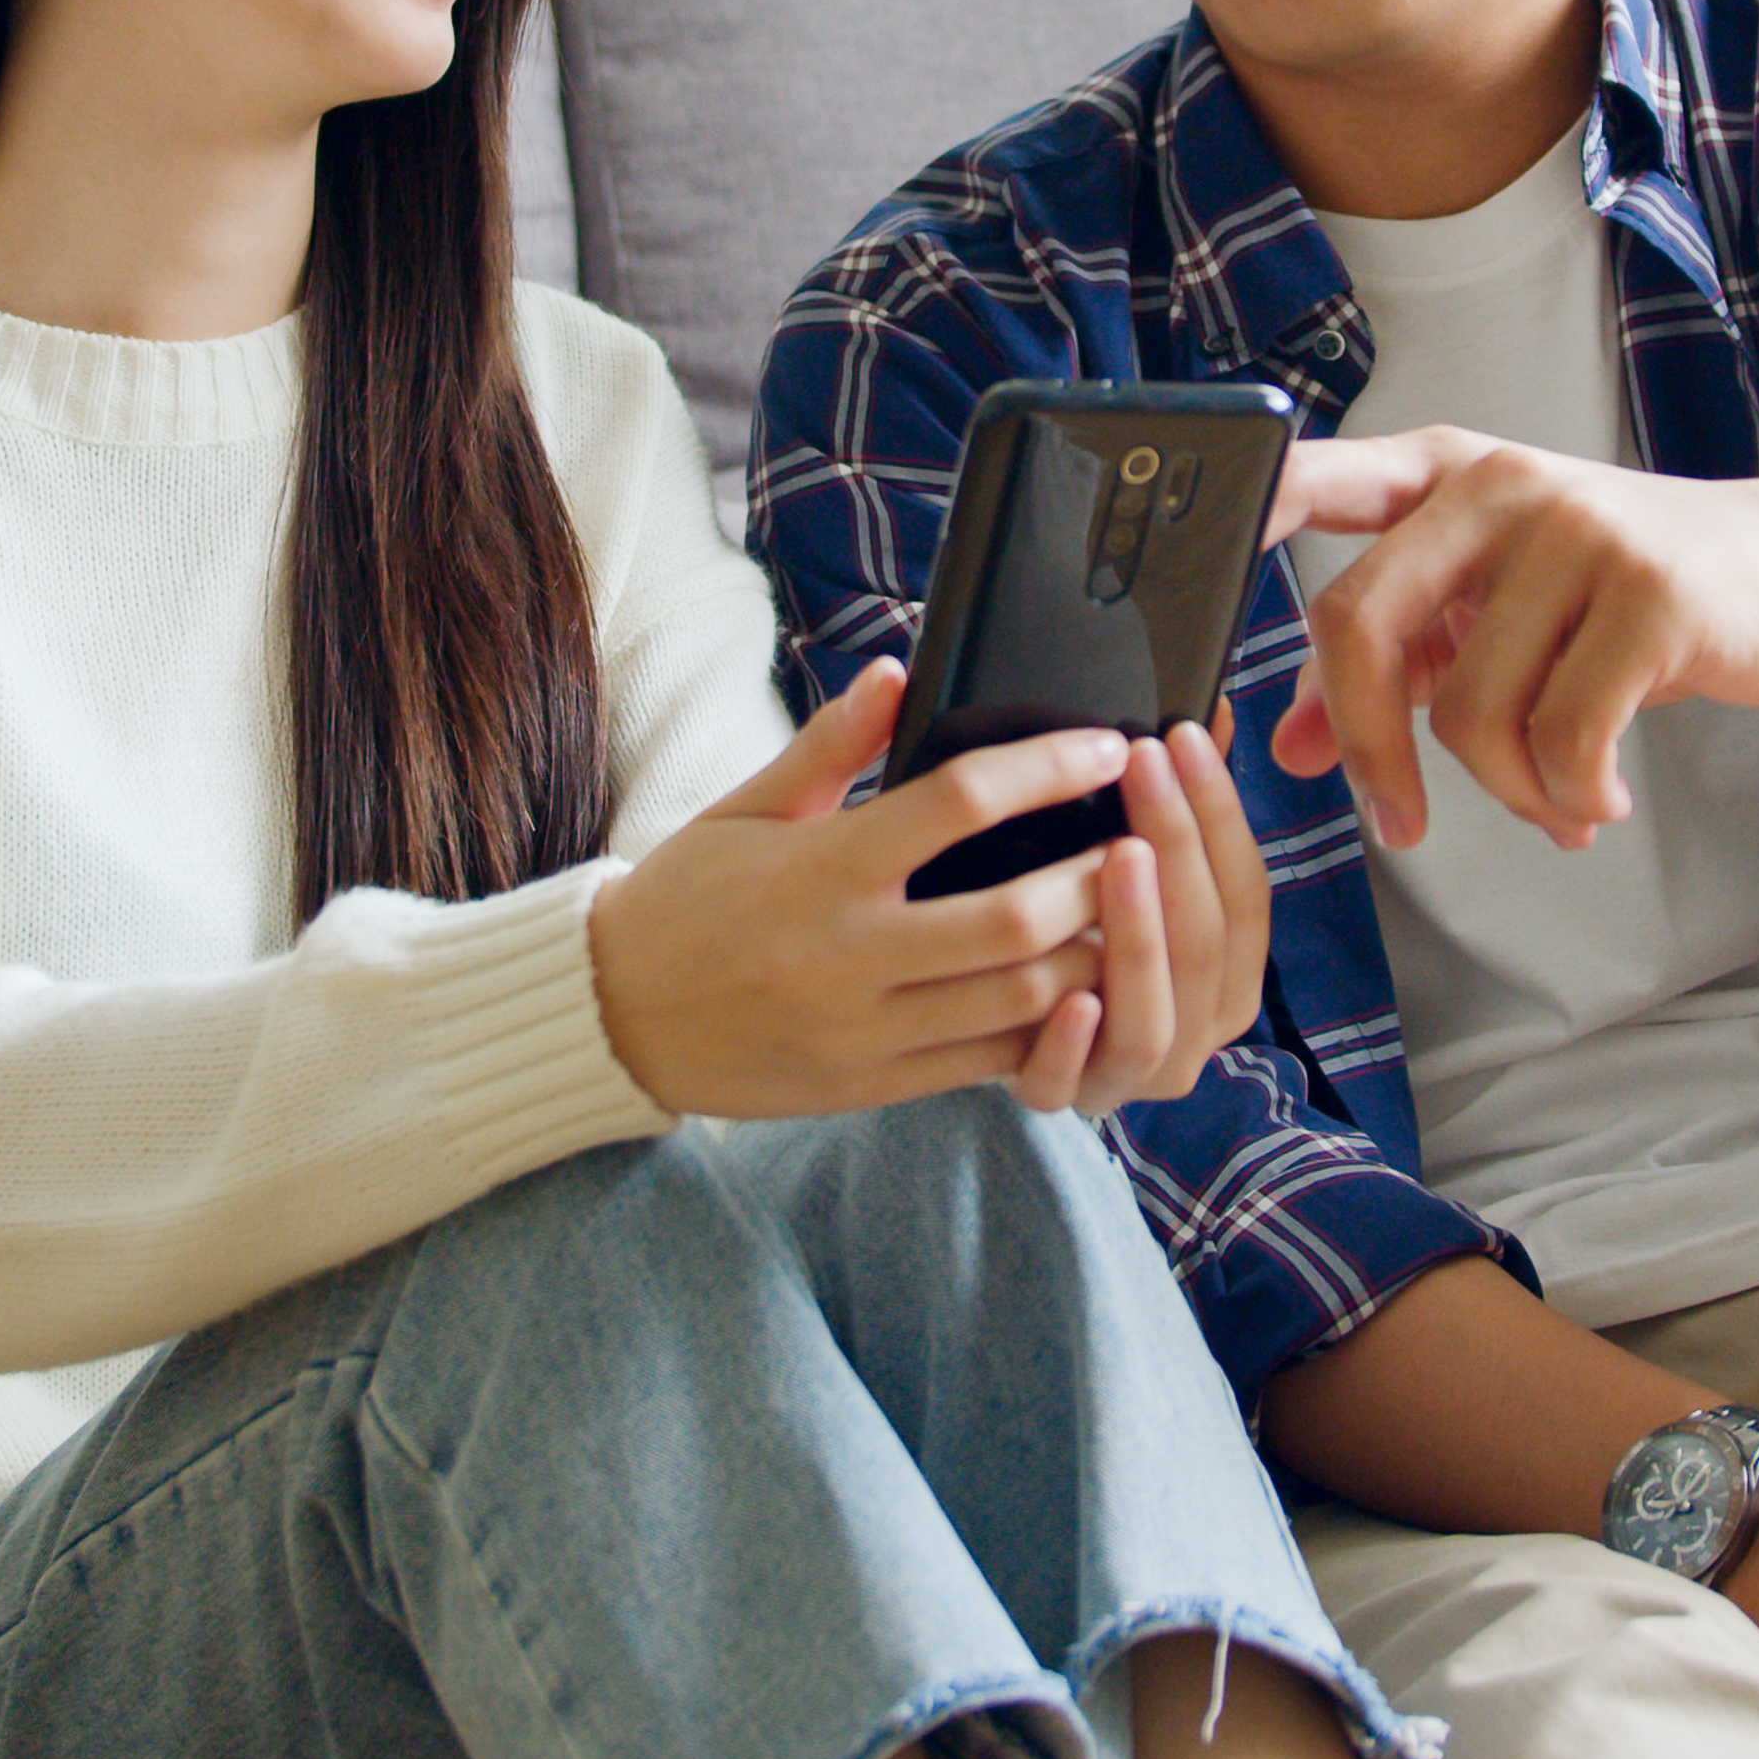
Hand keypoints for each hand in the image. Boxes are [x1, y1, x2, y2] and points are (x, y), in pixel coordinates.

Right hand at [588, 666, 1166, 1119]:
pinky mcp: (873, 1085)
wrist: (612, 1019)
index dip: (1044, 770)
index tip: (1102, 747)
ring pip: (1015, 999)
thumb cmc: (681, 901)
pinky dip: (1047, 1028)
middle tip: (1146, 837)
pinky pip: (986, 1062)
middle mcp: (851, 952)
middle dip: (1096, 877)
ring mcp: (866, 1028)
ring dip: (1092, 956)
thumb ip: (826, 748)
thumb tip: (896, 673)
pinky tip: (1084, 989)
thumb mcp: (740, 808)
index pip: (957, 803)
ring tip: (1136, 911)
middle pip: (1013, 917)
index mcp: (822, 868)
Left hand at [1031, 717, 1273, 1113]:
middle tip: (1143, 763)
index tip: (1184, 736)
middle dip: (1182, 846)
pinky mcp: (1064, 1101)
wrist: (993, 1028)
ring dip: (1140, 934)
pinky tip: (1067, 993)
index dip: (1222, 814)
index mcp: (1227, 977)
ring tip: (1119, 854)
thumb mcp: (1131, 866)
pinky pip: (1071, 1084)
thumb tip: (1209, 709)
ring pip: (1152, 1017)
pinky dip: (1071, 1043)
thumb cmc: (1078, 930)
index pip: (1245, 891)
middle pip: (1204, 942)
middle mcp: (1194, 1033)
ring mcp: (1131, 1075)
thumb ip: (1174, 807)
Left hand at [1261, 428, 1758, 849]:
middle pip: (1360, 625)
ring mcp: (1577, 529)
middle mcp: (1499, 484)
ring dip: (1508, 793)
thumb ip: (1394, 666)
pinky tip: (1602, 802)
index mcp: (1445, 476)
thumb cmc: (1634, 597)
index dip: (1239, 518)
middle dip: (1366, 750)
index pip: (1314, 480)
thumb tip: (1284, 745)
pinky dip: (1573, 796)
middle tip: (1397, 824)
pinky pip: (1564, 737)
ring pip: (1468, 708)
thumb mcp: (1504, 612)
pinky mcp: (1651, 591)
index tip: (1177, 579)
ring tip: (1556, 804)